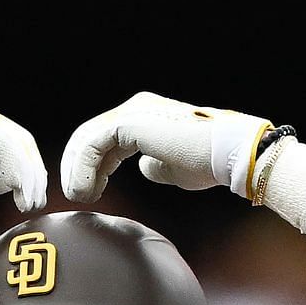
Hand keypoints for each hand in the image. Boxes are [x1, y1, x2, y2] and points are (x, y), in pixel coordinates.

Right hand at [0, 96, 47, 217]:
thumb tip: (19, 184)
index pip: (16, 146)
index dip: (29, 174)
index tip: (30, 201)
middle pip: (21, 142)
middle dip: (33, 175)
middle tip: (34, 203)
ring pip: (15, 141)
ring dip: (26, 173)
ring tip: (26, 200)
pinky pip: (0, 142)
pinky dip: (13, 165)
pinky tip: (15, 186)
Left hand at [60, 91, 270, 202]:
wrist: (229, 155)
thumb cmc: (210, 162)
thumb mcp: (174, 167)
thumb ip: (155, 164)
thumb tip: (143, 167)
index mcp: (145, 116)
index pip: (103, 138)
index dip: (90, 166)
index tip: (90, 191)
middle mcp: (136, 108)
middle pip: (89, 135)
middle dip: (76, 167)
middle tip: (77, 194)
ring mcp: (133, 112)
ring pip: (86, 139)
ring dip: (77, 170)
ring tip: (81, 196)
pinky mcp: (130, 123)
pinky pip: (92, 145)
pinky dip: (83, 169)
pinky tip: (86, 189)